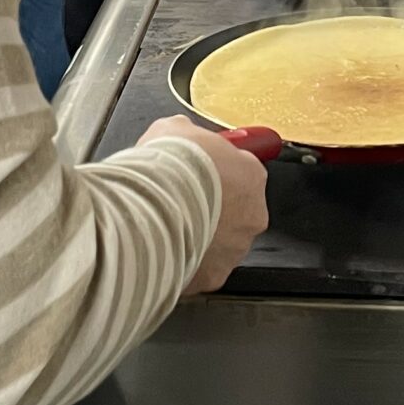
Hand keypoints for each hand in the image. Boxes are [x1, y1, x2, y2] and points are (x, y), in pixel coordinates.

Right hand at [140, 118, 269, 293]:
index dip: (218, 171)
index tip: (202, 170)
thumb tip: (181, 134)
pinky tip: (163, 246)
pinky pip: (201, 268)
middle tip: (180, 199)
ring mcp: (235, 248)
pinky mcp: (214, 274)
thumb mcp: (174, 129)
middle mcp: (252, 214)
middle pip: (235, 210)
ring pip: (219, 243)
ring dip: (199, 235)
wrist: (151, 206)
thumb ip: (187, 134)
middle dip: (211, 207)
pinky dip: (184, 260)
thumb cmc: (168, 168)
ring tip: (166, 224)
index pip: (244, 172)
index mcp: (251, 175)